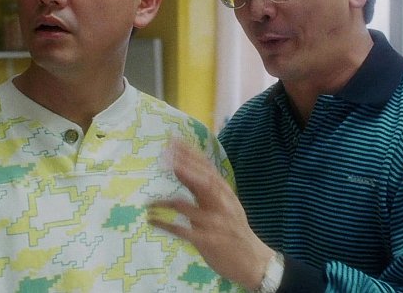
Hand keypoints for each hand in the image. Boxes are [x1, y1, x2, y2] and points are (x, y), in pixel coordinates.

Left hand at [148, 139, 274, 289]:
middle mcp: (220, 204)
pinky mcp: (206, 241)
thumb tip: (184, 167)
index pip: (206, 168)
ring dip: (163, 203)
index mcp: (225, 193)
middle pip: (199, 180)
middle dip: (181, 166)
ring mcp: (213, 222)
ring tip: (149, 203)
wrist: (253, 261)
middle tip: (162, 156)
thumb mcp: (227, 205)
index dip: (190, 153)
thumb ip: (207, 189)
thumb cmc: (235, 230)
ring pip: (185, 205)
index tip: (174, 140)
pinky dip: (165, 224)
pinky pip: (181, 230)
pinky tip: (152, 221)